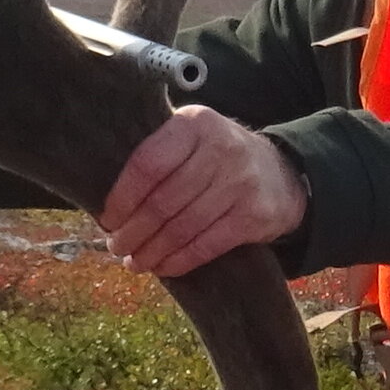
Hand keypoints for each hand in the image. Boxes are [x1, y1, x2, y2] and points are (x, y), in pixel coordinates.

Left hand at [99, 106, 305, 276]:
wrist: (281, 173)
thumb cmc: (218, 157)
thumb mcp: (192, 136)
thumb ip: (157, 153)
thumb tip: (107, 202)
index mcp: (195, 124)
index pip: (148, 164)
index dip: (122, 197)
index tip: (107, 219)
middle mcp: (221, 149)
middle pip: (163, 201)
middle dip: (133, 231)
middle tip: (115, 246)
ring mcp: (240, 183)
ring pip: (182, 228)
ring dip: (151, 251)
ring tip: (134, 261)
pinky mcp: (254, 216)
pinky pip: (206, 246)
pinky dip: (178, 261)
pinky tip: (162, 266)